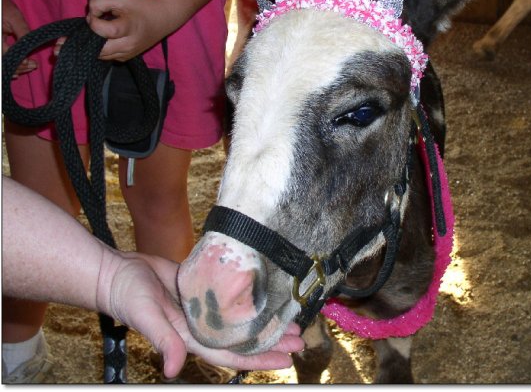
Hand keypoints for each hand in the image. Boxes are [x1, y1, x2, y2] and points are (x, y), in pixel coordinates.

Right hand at [2, 0, 36, 76]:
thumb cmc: (5, 8)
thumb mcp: (15, 19)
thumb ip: (22, 33)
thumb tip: (28, 50)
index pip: (4, 53)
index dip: (17, 60)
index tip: (29, 62)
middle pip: (2, 61)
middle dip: (18, 66)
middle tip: (33, 65)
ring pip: (2, 63)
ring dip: (15, 68)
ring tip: (30, 67)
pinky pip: (1, 60)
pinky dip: (8, 66)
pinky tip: (18, 71)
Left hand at [87, 0, 177, 61]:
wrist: (162, 18)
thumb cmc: (140, 5)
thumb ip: (98, 2)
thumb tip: (89, 16)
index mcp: (128, 28)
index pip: (103, 30)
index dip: (93, 22)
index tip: (96, 13)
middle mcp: (128, 44)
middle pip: (99, 49)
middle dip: (88, 38)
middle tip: (87, 28)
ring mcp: (128, 53)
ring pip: (101, 56)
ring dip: (93, 45)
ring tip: (96, 33)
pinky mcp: (126, 58)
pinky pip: (107, 57)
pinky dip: (101, 49)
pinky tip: (103, 39)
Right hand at [98, 251, 303, 378]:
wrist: (116, 272)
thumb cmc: (128, 296)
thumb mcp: (145, 317)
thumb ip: (162, 340)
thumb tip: (173, 370)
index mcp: (192, 338)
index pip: (232, 354)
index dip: (259, 358)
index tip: (287, 358)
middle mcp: (202, 326)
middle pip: (243, 339)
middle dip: (271, 341)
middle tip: (300, 338)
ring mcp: (203, 308)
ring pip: (240, 318)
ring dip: (263, 321)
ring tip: (289, 320)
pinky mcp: (201, 288)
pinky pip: (230, 297)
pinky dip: (248, 299)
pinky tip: (264, 295)